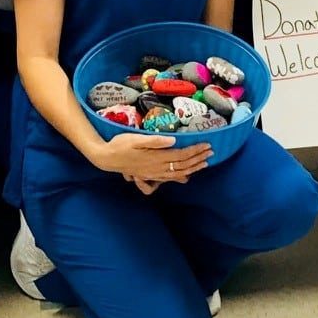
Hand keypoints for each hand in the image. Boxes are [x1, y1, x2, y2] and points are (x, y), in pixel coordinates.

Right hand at [94, 132, 212, 184]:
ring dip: (193, 168)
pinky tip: (186, 175)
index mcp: (156, 157)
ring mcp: (154, 173)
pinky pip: (170, 178)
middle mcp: (158, 167)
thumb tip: (173, 140)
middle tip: (211, 152)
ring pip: (178, 173)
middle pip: (183, 165)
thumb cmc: (120, 145)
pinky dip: (181, 176)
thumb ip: (154, 140)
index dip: (195, 151)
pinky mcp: (150, 175)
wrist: (107, 158)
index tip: (207, 145)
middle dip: (198, 159)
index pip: (182, 155)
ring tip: (204, 163)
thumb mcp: (135, 139)